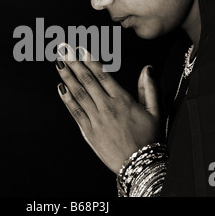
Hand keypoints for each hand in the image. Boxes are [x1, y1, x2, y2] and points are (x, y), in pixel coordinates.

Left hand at [56, 43, 162, 174]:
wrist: (140, 166)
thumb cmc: (149, 139)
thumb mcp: (156, 112)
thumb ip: (149, 88)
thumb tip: (147, 69)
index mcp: (122, 100)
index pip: (102, 75)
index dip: (89, 61)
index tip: (80, 50)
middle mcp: (107, 107)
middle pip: (87, 80)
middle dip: (74, 63)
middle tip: (63, 50)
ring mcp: (96, 119)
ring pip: (79, 94)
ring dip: (67, 77)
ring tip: (58, 64)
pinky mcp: (89, 132)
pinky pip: (75, 112)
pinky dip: (67, 99)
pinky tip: (61, 88)